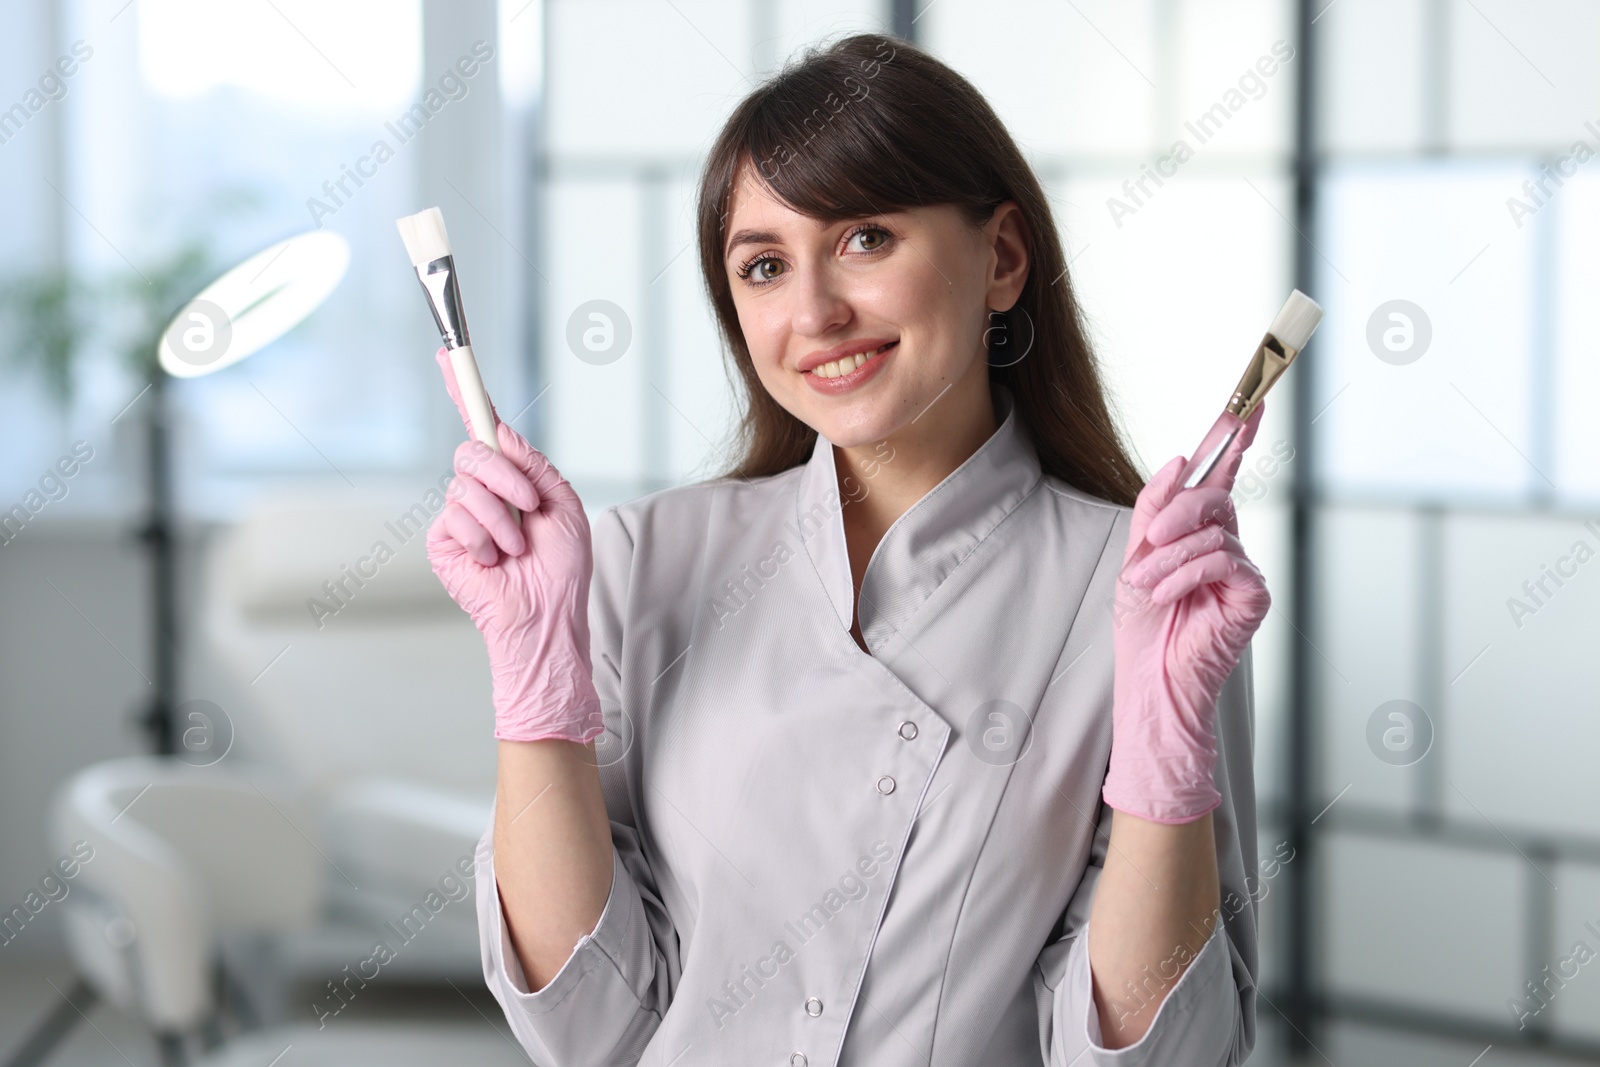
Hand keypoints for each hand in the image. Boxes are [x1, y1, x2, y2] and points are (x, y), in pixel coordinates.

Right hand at [425, 347, 603, 743]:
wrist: (547, 615)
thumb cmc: (561, 567)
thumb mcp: (563, 503)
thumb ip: (533, 464)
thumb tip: (501, 432)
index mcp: (513, 476)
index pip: (484, 426)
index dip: (465, 390)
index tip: (449, 354)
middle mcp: (483, 490)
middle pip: (474, 450)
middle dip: (506, 476)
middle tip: (529, 506)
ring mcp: (460, 514)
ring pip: (467, 486)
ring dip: (502, 517)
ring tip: (517, 547)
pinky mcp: (444, 541)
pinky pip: (455, 516)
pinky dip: (484, 537)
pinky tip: (496, 561)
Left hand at [1101, 403, 1270, 823]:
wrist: (1150, 681)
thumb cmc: (1144, 628)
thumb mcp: (1136, 555)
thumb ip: (1155, 507)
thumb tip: (1183, 460)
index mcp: (1201, 533)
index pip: (1223, 475)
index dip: (1236, 438)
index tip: (1249, 401)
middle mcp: (1229, 545)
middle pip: (1214, 496)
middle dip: (1176, 511)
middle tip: (1150, 541)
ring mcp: (1244, 570)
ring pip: (1212, 531)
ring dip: (1168, 557)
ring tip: (1147, 587)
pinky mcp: (1254, 595)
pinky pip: (1222, 560)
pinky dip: (1185, 575)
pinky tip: (1168, 597)